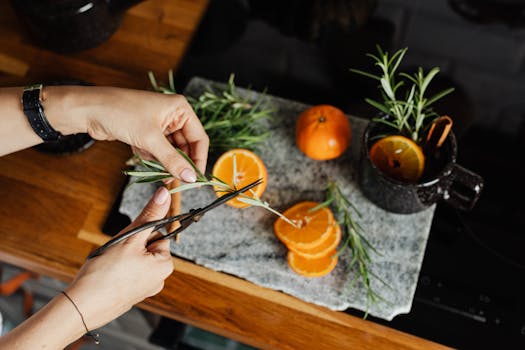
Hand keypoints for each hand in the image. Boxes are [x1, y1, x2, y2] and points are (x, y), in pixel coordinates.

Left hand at [45, 86, 208, 181]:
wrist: (88, 110)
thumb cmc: (120, 113)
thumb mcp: (150, 139)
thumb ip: (173, 160)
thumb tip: (191, 177)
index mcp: (180, 109)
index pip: (199, 139)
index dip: (199, 160)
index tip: (196, 180)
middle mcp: (173, 115)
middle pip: (186, 147)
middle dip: (180, 164)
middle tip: (177, 181)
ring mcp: (160, 125)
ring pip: (171, 151)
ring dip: (165, 163)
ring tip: (158, 173)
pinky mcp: (147, 133)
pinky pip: (158, 151)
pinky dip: (152, 158)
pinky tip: (141, 155)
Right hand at [64, 186, 173, 329]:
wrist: (81, 306)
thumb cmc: (106, 273)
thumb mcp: (130, 238)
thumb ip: (150, 215)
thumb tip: (165, 193)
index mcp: (165, 265)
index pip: (158, 234)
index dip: (139, 232)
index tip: (126, 240)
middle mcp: (159, 279)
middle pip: (146, 246)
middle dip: (129, 245)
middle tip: (115, 253)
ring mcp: (145, 289)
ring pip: (135, 258)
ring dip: (121, 256)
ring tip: (109, 265)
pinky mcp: (131, 295)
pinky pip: (127, 272)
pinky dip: (116, 269)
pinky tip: (106, 274)